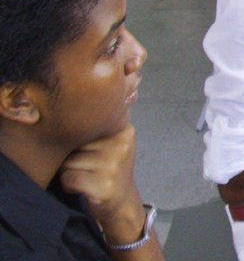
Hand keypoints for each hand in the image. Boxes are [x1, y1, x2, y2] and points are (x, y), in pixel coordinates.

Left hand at [58, 126, 148, 241]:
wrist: (121, 202)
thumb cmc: (109, 168)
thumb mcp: (112, 141)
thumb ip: (103, 121)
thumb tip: (110, 91)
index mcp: (124, 129)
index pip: (87, 123)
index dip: (81, 136)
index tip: (89, 146)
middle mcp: (121, 144)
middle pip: (75, 142)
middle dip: (74, 154)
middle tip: (89, 164)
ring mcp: (113, 165)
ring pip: (69, 161)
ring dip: (70, 171)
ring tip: (87, 176)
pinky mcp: (103, 186)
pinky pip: (68, 178)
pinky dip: (69, 185)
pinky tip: (84, 187)